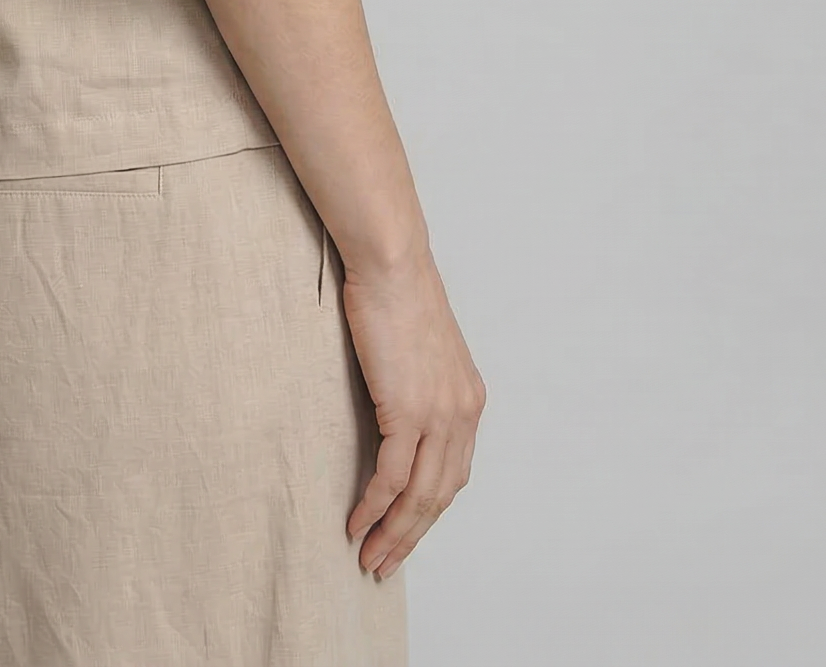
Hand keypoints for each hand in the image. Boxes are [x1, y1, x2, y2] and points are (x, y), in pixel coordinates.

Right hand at [339, 242, 484, 579]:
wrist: (392, 263)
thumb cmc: (396, 295)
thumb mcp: (420, 349)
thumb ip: (418, 386)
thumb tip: (396, 411)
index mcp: (469, 401)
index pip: (452, 474)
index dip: (427, 511)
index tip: (403, 533)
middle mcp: (463, 414)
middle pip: (440, 496)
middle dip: (411, 536)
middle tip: (384, 563)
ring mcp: (439, 415)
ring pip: (419, 496)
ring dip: (394, 532)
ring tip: (369, 556)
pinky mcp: (408, 410)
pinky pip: (392, 476)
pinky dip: (374, 505)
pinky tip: (356, 522)